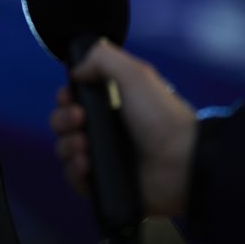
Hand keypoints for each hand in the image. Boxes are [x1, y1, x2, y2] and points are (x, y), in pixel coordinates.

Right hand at [49, 38, 197, 216]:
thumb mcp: (134, 73)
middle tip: (79, 119)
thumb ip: (102, 58)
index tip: (70, 97)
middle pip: (62, 124)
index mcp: (110, 104)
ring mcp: (102, 158)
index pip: (72, 100)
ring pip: (64, 151)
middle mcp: (103, 130)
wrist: (182, 162)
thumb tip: (76, 70)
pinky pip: (74, 179)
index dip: (65, 98)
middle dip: (62, 120)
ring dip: (67, 146)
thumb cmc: (160, 115)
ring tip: (84, 146)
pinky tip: (86, 165)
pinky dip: (74, 171)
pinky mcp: (103, 184)